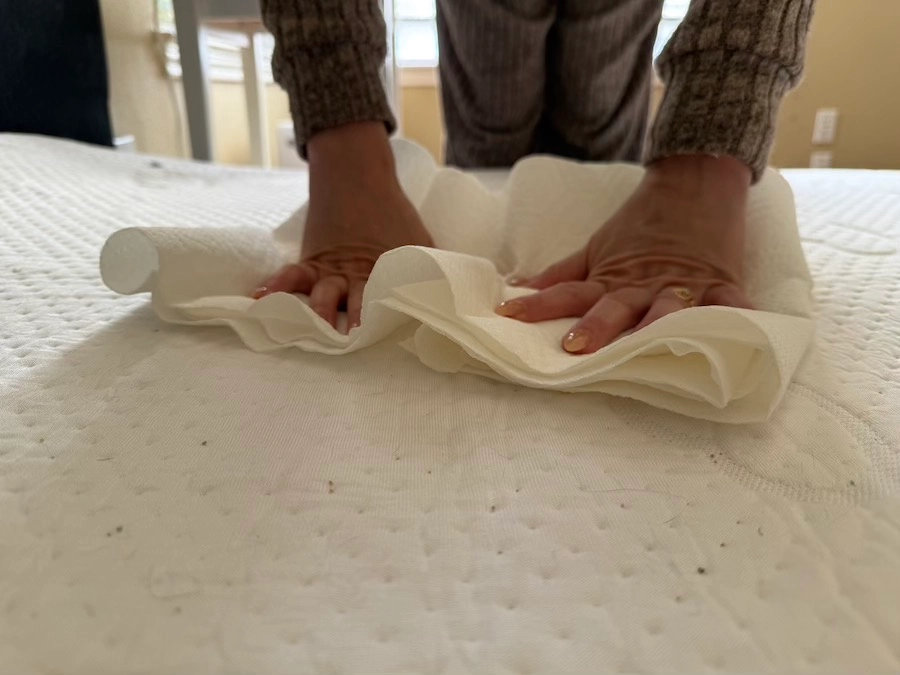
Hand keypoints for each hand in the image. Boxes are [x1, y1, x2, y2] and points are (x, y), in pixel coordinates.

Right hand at [254, 122, 432, 330]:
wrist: (357, 176)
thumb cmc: (393, 214)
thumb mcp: (420, 242)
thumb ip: (432, 269)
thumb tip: (453, 296)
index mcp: (387, 271)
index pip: (392, 299)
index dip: (393, 317)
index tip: (395, 334)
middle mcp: (357, 275)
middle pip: (356, 303)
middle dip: (355, 322)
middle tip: (354, 340)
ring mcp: (331, 270)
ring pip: (322, 295)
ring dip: (319, 315)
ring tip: (313, 331)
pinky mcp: (311, 262)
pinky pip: (291, 275)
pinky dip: (276, 287)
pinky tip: (261, 301)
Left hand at [495, 154, 753, 353]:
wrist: (695, 178)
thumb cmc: (641, 221)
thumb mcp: (597, 247)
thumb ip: (561, 274)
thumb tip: (517, 289)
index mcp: (612, 278)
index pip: (568, 293)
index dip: (540, 305)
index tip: (511, 316)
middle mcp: (643, 285)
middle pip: (616, 306)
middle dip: (596, 326)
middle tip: (575, 345)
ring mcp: (683, 285)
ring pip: (667, 309)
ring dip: (654, 328)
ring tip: (644, 347)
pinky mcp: (721, 281)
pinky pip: (731, 305)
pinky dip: (735, 320)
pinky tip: (735, 338)